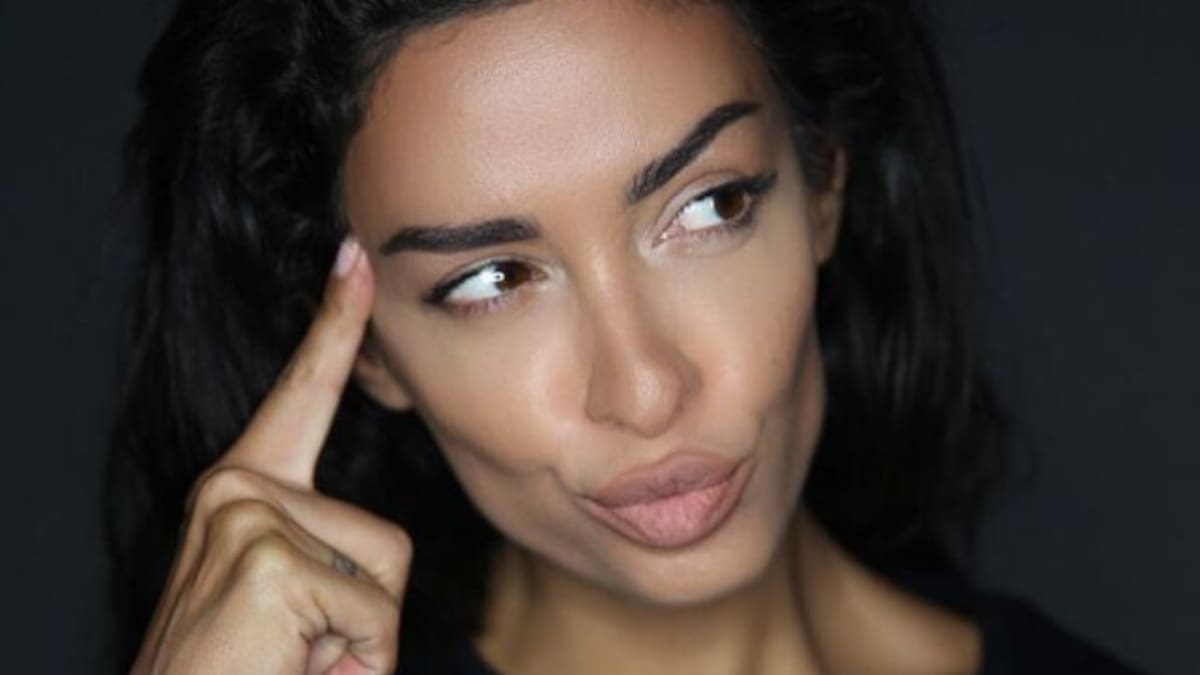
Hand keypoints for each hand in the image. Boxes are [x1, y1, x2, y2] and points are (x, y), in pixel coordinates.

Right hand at [130, 239, 411, 674]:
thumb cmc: (237, 667)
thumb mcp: (277, 592)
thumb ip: (316, 549)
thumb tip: (375, 573)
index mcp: (243, 491)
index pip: (302, 394)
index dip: (336, 326)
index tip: (356, 260)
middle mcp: (238, 490)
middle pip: (384, 542)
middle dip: (364, 617)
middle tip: (294, 653)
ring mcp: (248, 516)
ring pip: (384, 583)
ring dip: (355, 645)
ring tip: (289, 661)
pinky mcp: (267, 556)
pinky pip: (372, 617)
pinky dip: (352, 666)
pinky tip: (291, 668)